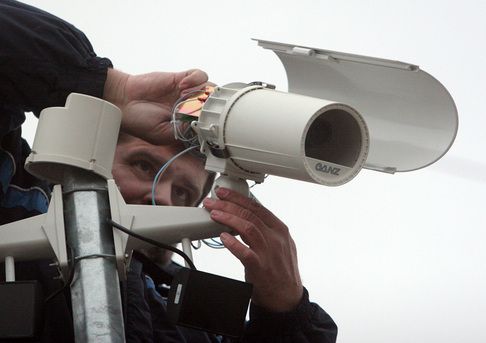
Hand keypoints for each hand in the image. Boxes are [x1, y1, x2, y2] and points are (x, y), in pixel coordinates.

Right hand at [103, 68, 207, 144]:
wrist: (124, 101)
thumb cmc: (140, 121)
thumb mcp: (163, 134)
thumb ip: (182, 131)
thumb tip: (200, 124)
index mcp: (188, 123)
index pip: (209, 121)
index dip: (211, 120)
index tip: (204, 122)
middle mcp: (190, 108)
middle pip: (214, 104)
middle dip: (210, 106)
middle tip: (197, 109)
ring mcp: (187, 92)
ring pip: (210, 88)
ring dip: (203, 93)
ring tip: (187, 97)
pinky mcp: (181, 78)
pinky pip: (199, 75)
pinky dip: (196, 79)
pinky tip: (183, 86)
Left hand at [203, 187, 303, 311]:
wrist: (287, 298)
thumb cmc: (280, 270)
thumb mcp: (279, 244)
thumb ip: (264, 229)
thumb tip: (244, 215)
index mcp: (280, 229)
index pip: (257, 207)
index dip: (238, 198)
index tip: (224, 194)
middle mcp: (276, 238)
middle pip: (250, 214)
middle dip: (228, 205)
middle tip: (212, 201)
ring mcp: (268, 252)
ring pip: (247, 228)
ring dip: (228, 219)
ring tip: (214, 214)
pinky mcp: (260, 268)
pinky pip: (245, 252)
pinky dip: (233, 243)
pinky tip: (223, 237)